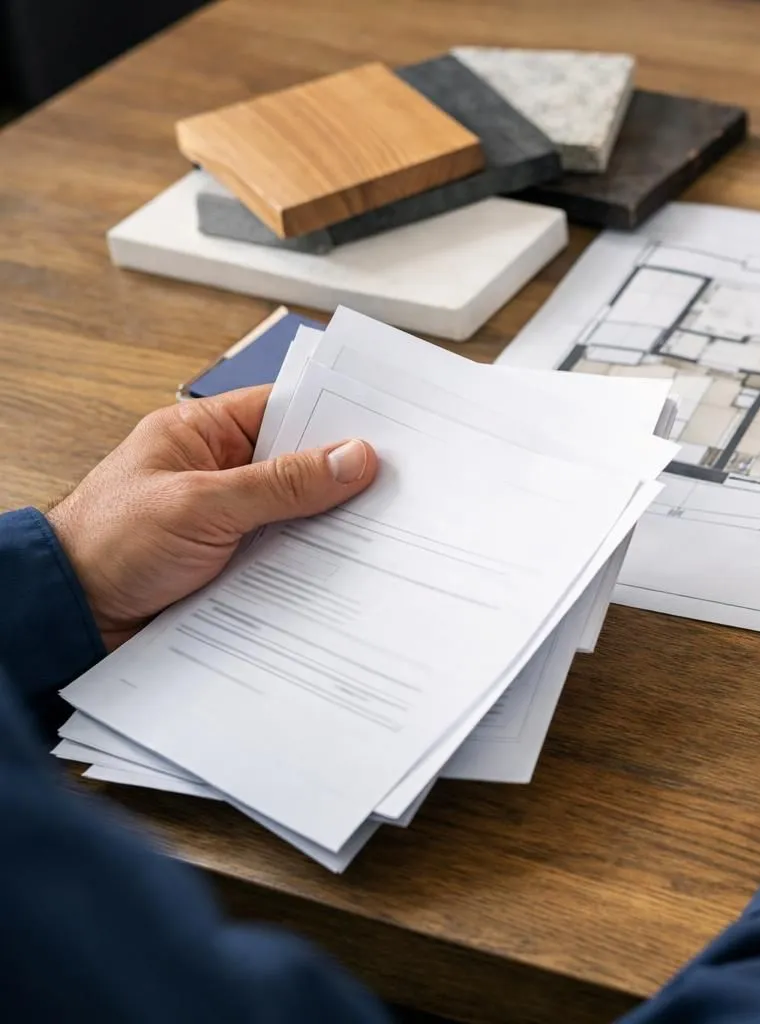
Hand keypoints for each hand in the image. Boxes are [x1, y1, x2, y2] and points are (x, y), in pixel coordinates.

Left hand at [46, 385, 376, 649]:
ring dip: (331, 528)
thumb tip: (354, 457)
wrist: (67, 619)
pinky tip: (347, 573)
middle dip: (344, 478)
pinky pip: (288, 558)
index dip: (336, 416)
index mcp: (201, 434)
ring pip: (299, 516)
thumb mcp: (200, 504)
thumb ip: (281, 483)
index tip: (391, 428)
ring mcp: (229, 521)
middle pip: (300, 465)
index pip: (285, 409)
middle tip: (402, 486)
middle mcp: (219, 473)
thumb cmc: (107, 546)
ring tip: (385, 533)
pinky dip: (313, 565)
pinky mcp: (234, 566)